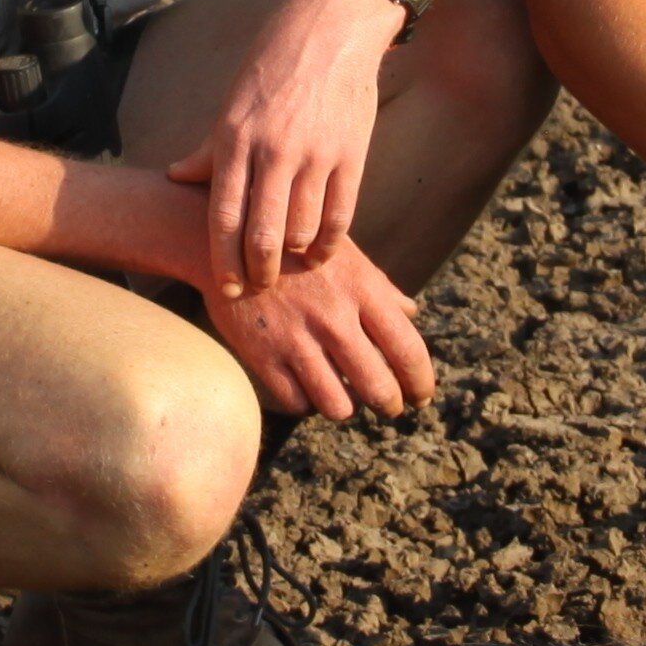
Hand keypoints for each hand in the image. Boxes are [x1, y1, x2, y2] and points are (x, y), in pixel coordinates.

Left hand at [166, 0, 399, 292]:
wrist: (332, 28)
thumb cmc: (273, 65)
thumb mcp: (232, 102)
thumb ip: (209, 148)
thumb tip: (174, 176)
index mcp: (236, 139)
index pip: (223, 216)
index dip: (223, 261)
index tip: (225, 289)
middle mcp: (273, 150)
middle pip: (262, 234)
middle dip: (258, 273)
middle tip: (257, 289)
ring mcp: (315, 154)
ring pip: (303, 231)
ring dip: (295, 258)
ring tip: (289, 267)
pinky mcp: (351, 155)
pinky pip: (340, 217)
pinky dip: (329, 244)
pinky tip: (320, 253)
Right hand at [206, 237, 438, 421]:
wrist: (224, 238)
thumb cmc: (294, 246)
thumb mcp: (342, 253)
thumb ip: (378, 286)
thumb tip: (411, 312)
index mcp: (362, 289)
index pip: (408, 350)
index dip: (421, 383)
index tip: (422, 398)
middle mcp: (333, 317)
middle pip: (378, 388)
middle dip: (389, 405)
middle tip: (388, 407)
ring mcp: (295, 338)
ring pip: (338, 405)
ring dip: (346, 407)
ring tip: (345, 398)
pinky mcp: (262, 355)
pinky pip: (297, 403)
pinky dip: (307, 402)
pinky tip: (308, 389)